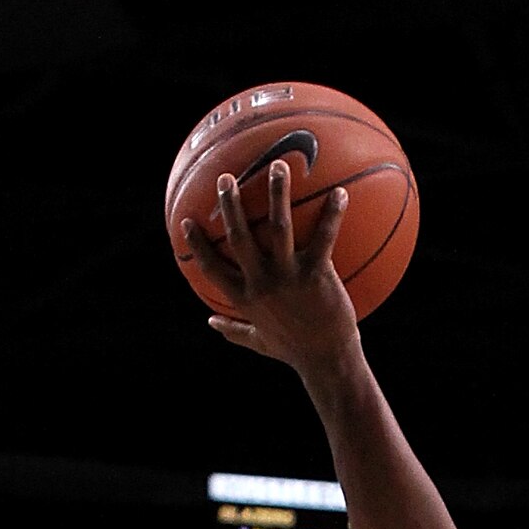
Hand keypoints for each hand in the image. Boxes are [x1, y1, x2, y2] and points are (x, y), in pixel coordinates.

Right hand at [182, 160, 361, 374]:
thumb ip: (234, 330)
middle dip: (230, 206)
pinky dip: (333, 215)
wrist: (327, 362)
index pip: (212, 268)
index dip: (197, 245)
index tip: (186, 222)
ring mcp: (288, 277)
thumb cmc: (295, 351)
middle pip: (239, 237)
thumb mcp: (260, 342)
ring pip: (278, 227)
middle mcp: (262, 283)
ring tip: (278, 167)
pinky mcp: (316, 275)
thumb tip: (211, 323)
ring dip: (277, 195)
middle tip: (225, 178)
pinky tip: (341, 193)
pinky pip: (324, 237)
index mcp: (245, 298)